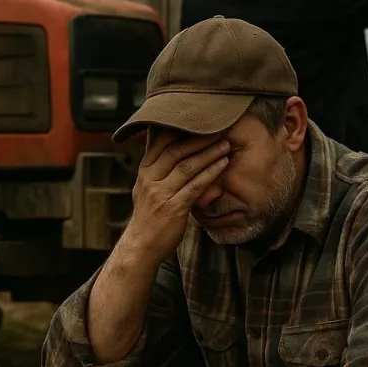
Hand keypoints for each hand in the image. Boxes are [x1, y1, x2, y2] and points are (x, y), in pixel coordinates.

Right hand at [124, 131, 230, 261]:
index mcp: (144, 171)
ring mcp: (161, 194)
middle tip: (219, 130)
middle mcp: (150, 179)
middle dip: (199, 139)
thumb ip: (155, 166)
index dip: (181, 130)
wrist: (141, 245)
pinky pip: (195, 186)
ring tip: (225, 145)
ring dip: (209, 154)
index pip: (161, 142)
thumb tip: (162, 144)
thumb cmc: (148, 215)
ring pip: (187, 167)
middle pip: (176, 151)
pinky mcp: (173, 208)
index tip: (200, 121)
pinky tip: (222, 165)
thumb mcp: (145, 187)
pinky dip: (210, 173)